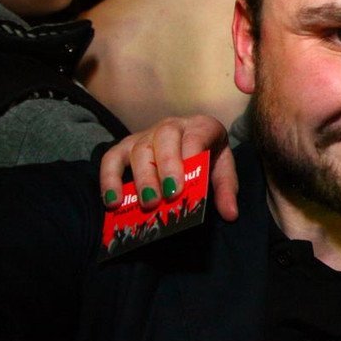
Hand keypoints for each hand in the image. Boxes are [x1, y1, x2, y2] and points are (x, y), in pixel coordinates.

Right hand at [99, 115, 238, 221]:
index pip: (195, 137)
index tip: (185, 185)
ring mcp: (146, 134)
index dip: (188, 159)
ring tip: (147, 204)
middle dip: (164, 169)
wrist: (192, 140)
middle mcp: (171, 126)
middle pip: (164, 139)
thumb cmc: (207, 156)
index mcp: (200, 126)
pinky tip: (113, 203)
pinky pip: (111, 158)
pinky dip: (109, 179)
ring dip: (142, 178)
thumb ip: (226, 190)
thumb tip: (230, 214)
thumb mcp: (223, 170)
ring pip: (139, 149)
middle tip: (167, 197)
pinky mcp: (125, 145)